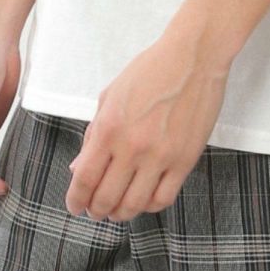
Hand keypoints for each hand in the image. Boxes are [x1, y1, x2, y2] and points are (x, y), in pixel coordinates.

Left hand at [65, 24, 231, 222]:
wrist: (193, 56)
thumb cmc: (150, 70)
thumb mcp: (111, 95)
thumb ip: (93, 133)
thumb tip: (79, 167)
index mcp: (109, 127)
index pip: (84, 179)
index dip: (75, 200)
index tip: (75, 205)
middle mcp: (132, 146)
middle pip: (106, 199)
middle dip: (96, 210)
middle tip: (95, 209)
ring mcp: (160, 156)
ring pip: (134, 206)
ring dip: (121, 213)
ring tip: (118, 208)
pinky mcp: (185, 160)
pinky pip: (163, 198)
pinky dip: (150, 206)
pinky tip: (144, 198)